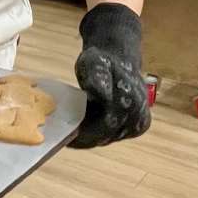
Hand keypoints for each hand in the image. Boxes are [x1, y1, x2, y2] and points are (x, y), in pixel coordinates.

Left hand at [69, 3, 150, 148]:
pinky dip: (94, 136)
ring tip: (66, 132)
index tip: (62, 133)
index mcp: (130, 103)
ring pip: (107, 139)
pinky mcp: (135, 128)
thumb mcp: (94, 63)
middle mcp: (138, 118)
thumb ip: (97, 77)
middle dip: (82, 138)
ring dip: (87, 138)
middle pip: (105, 136)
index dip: (83, 132)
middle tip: (59, 136)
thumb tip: (101, 94)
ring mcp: (138, 125)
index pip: (104, 127)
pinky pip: (110, 137)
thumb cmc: (103, 61)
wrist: (118, 59)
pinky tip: (77, 131)